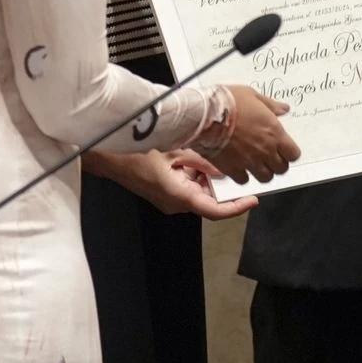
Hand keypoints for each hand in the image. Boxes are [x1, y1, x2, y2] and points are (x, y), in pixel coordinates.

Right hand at [82, 148, 257, 219]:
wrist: (108, 157)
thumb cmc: (136, 153)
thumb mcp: (175, 152)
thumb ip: (202, 161)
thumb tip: (224, 168)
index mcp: (179, 196)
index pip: (214, 210)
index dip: (236, 207)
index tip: (253, 200)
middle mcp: (176, 203)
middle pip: (208, 198)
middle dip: (221, 184)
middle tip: (235, 165)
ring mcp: (170, 199)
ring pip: (199, 190)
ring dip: (207, 175)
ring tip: (209, 154)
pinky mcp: (165, 191)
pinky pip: (188, 185)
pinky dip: (196, 172)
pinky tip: (195, 155)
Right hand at [211, 86, 301, 184]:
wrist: (203, 115)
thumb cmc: (227, 102)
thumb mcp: (252, 95)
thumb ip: (271, 105)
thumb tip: (284, 109)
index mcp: (274, 132)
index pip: (293, 154)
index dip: (289, 152)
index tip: (284, 148)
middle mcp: (265, 150)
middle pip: (281, 168)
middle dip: (277, 163)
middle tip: (270, 156)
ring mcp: (249, 162)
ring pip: (265, 178)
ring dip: (262, 171)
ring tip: (256, 163)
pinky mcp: (232, 169)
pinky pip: (244, 180)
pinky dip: (243, 175)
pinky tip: (239, 166)